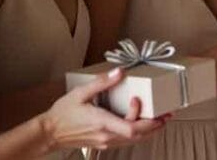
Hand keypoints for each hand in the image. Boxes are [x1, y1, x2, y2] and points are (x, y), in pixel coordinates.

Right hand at [40, 67, 168, 151]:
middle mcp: (107, 136)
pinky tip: (141, 125)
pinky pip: (126, 141)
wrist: (50, 133)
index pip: (131, 129)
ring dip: (149, 130)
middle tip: (167, 114)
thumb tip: (120, 72)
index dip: (142, 117)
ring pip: (134, 141)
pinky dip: (138, 134)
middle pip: (139, 136)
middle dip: (155, 125)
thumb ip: (102, 83)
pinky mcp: (104, 144)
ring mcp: (106, 142)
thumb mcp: (80, 93)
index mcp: (103, 123)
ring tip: (159, 119)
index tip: (139, 99)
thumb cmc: (63, 113)